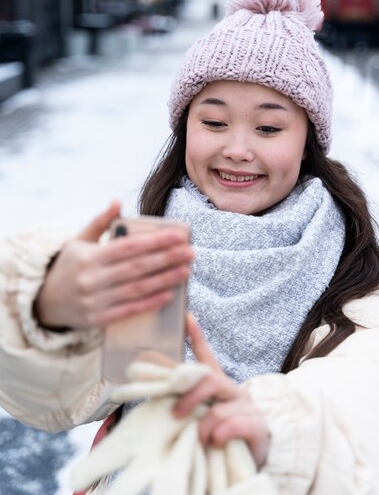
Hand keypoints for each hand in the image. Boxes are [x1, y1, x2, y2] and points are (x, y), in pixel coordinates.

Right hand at [34, 201, 193, 329]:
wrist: (44, 302)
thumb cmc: (68, 266)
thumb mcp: (78, 241)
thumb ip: (100, 222)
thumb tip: (117, 202)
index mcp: (89, 257)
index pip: (129, 247)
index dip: (156, 241)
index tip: (179, 235)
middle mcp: (91, 279)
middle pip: (137, 268)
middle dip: (167, 259)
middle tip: (191, 252)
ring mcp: (94, 301)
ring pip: (137, 289)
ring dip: (165, 280)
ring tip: (185, 271)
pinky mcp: (97, 320)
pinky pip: (129, 310)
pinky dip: (150, 303)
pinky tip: (169, 294)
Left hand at [172, 315, 270, 468]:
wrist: (252, 462)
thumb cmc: (223, 439)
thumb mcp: (203, 420)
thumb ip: (189, 408)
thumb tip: (163, 403)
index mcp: (220, 386)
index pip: (207, 357)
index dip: (197, 336)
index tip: (186, 317)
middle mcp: (234, 390)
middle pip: (210, 380)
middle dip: (189, 397)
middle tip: (175, 415)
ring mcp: (247, 406)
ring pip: (217, 410)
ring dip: (202, 429)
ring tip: (199, 443)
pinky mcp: (257, 425)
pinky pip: (232, 426)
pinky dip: (219, 437)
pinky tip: (216, 444)